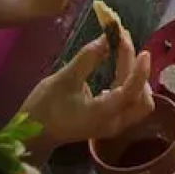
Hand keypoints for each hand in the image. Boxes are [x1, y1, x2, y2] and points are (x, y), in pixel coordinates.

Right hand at [19, 31, 153, 158]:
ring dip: (136, 76)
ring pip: (139, 101)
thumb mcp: (63, 79)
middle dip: (138, 71)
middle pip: (142, 98)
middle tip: (124, 45)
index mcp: (101, 114)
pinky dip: (130, 83)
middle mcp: (113, 123)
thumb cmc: (44, 108)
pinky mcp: (112, 122)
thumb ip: (88, 58)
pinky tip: (119, 68)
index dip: (139, 71)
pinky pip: (131, 102)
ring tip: (123, 52)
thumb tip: (107, 38)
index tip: (142, 51)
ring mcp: (114, 125)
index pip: (130, 93)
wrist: (33, 135)